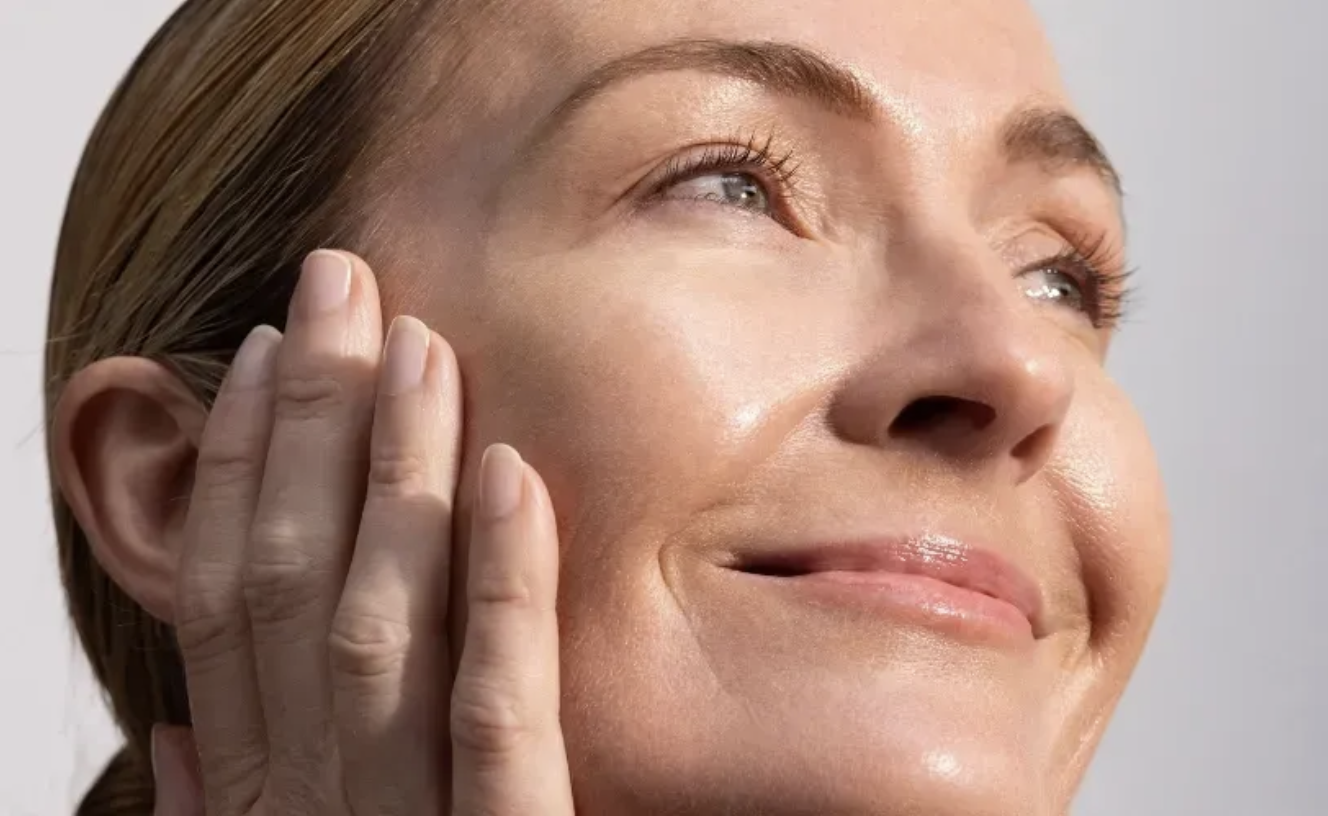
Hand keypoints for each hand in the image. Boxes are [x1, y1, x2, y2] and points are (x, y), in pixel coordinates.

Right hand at [153, 250, 573, 814]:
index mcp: (254, 797)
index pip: (227, 603)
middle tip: (342, 281)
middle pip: (295, 577)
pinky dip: (502, 588)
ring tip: (417, 341)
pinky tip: (516, 474)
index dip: (236, 465)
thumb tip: (169, 734)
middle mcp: (308, 798)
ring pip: (382, 617)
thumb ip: (220, 810)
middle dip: (309, 418)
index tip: (262, 352)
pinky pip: (499, 709)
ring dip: (394, 467)